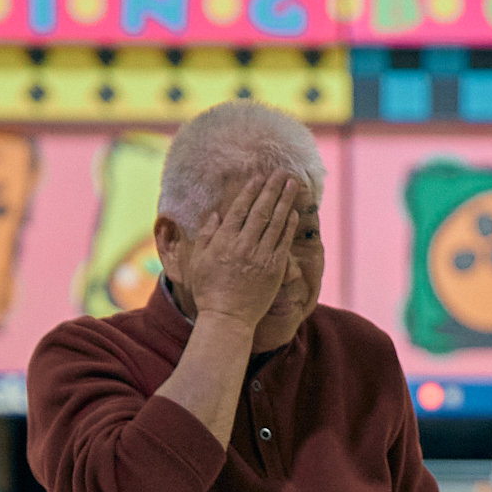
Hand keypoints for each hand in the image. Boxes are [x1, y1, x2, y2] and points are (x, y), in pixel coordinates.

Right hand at [184, 173, 300, 329]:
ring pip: (275, 223)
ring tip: (293, 185)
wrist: (227, 318)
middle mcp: (244, 245)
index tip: (258, 178)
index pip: (240, 209)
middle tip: (282, 173)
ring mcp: (261, 257)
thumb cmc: (209, 291)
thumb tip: (215, 214)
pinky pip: (284, 242)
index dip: (250, 191)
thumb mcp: (198, 261)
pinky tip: (293, 212)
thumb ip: (206, 235)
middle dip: (272, 189)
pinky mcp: (274, 269)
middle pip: (261, 210)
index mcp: (224, 241)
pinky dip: (289, 225)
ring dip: (285, 201)